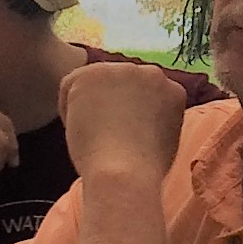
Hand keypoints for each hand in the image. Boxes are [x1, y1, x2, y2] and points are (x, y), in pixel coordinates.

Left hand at [58, 60, 190, 189]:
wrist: (126, 173)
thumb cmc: (143, 171)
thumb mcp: (164, 142)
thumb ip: (155, 121)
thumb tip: (137, 122)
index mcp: (173, 91)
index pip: (143, 94)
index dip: (128, 115)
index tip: (122, 136)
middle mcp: (151, 73)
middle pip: (120, 84)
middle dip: (110, 104)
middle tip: (103, 136)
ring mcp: (122, 70)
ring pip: (95, 83)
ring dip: (90, 105)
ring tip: (93, 136)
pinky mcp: (94, 72)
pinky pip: (70, 86)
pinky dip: (68, 109)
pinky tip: (79, 129)